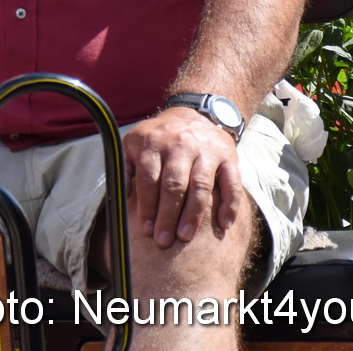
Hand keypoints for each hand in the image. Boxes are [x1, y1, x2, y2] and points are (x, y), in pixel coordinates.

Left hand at [123, 106, 244, 247]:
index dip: (147, 206)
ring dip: (193, 215)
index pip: (149, 179)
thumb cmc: (158, 137)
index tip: (146, 229)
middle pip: (173, 185)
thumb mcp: (135, 143)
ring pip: (200, 186)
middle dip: (167, 215)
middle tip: (163, 240)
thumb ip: (127, 168)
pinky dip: (230, 205)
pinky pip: (232, 184)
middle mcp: (180, 145)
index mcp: (153, 143)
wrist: (193, 113)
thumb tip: (121, 200)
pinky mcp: (228, 157)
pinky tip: (224, 225)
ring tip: (185, 236)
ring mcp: (206, 150)